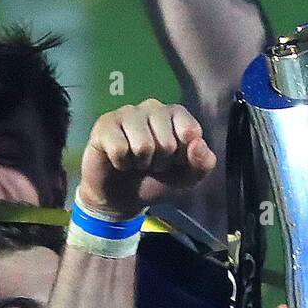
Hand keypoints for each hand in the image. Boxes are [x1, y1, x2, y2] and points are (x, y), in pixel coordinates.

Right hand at [79, 100, 216, 218]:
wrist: (121, 199)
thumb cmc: (155, 182)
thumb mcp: (186, 179)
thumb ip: (202, 163)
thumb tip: (198, 143)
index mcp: (175, 115)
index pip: (189, 130)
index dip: (182, 156)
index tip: (174, 161)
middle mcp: (152, 108)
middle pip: (166, 142)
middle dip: (160, 163)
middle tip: (151, 165)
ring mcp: (127, 113)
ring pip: (143, 145)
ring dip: (140, 164)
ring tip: (136, 163)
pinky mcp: (105, 125)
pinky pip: (119, 148)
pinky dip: (121, 163)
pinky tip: (119, 161)